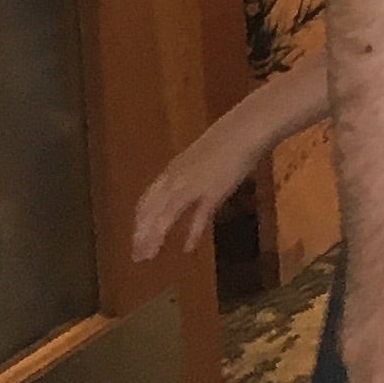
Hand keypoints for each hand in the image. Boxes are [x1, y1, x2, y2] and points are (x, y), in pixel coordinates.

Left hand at [129, 61, 331, 264]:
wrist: (248, 126)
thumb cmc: (229, 136)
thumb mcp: (202, 156)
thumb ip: (190, 172)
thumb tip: (184, 188)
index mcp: (173, 170)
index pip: (147, 200)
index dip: (140, 221)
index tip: (135, 239)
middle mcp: (176, 179)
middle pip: (151, 211)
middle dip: (141, 234)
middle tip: (137, 257)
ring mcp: (193, 185)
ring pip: (165, 215)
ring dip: (155, 237)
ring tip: (149, 256)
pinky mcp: (213, 191)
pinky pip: (198, 216)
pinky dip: (190, 233)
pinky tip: (187, 249)